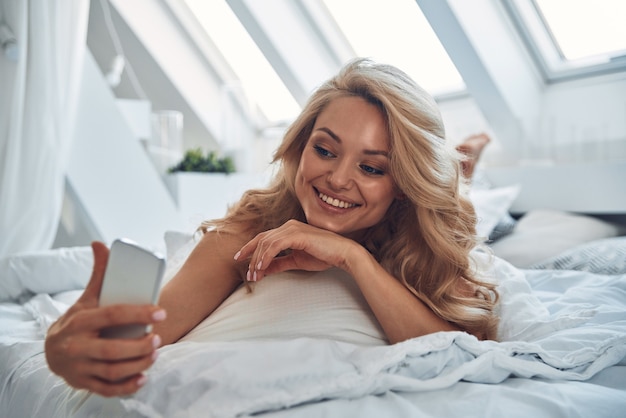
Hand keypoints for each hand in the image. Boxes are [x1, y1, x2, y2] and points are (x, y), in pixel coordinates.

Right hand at [44, 241, 166, 396]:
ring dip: (138, 364)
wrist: (52, 351)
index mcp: (80, 321)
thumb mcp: (86, 298)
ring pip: (112, 370)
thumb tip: (101, 244)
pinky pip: (107, 388)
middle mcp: (77, 346)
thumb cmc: (77, 321)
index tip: (161, 312)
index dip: (139, 314)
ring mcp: (79, 367)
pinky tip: (143, 377)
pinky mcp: (83, 383)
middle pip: (111, 350)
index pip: (112, 316)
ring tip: (155, 354)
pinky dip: (127, 385)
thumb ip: (98, 274)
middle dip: (138, 346)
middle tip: (158, 339)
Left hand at [234, 220, 358, 281]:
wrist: (342, 253)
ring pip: (266, 243)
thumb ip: (279, 263)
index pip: (263, 237)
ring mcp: (292, 229)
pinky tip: (262, 268)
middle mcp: (288, 226)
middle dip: (251, 257)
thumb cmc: (323, 256)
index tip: (240, 259)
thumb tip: (263, 269)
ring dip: (257, 260)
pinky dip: (266, 257)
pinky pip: (275, 246)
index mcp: (288, 230)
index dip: (250, 248)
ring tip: (255, 276)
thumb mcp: (296, 261)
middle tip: (249, 275)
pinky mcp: (297, 235)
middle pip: (261, 240)